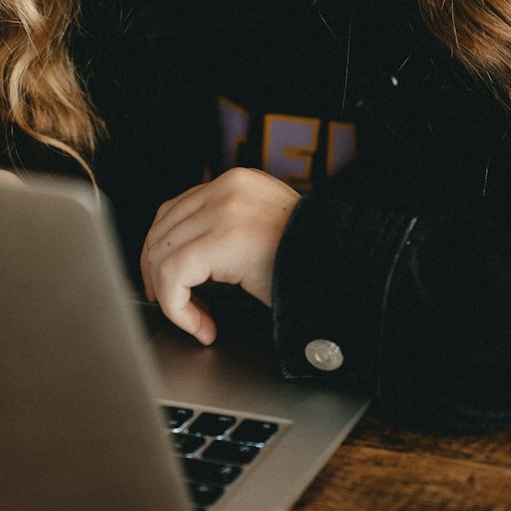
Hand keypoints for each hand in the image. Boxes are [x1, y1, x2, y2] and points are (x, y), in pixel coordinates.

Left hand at [140, 168, 300, 344]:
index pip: (175, 210)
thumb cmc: (316, 263)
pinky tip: (203, 327)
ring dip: (170, 297)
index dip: (162, 250)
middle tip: (176, 308)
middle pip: (162, 228)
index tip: (167, 284)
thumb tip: (190, 263)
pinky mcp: (222, 239)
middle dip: (157, 274)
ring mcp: (224, 210)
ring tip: (196, 322)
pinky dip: (178, 308)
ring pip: (161, 254)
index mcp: (238, 183)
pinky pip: (172, 276)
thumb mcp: (267, 231)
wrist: (352, 270)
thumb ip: (230, 231)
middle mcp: (228, 188)